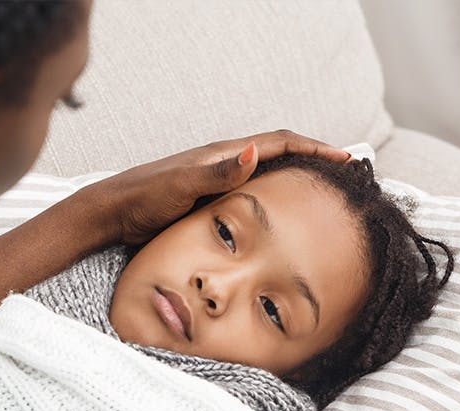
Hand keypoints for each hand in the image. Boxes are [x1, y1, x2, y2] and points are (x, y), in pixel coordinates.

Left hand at [84, 130, 351, 245]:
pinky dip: (276, 199)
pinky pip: (254, 194)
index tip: (347, 159)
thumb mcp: (181, 186)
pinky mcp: (211, 200)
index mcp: (224, 155)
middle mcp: (225, 163)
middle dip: (315, 161)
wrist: (113, 214)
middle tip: (346, 176)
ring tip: (324, 195)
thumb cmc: (143, 199)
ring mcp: (218, 181)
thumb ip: (216, 173)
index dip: (316, 149)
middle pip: (281, 154)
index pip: (281, 143)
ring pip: (269, 175)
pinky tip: (282, 217)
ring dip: (298, 180)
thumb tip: (254, 153)